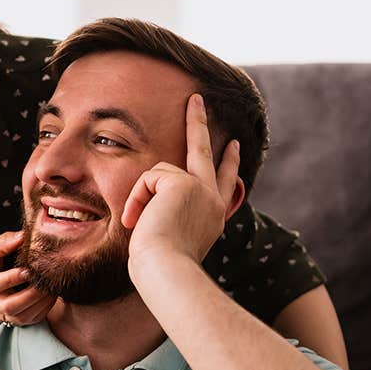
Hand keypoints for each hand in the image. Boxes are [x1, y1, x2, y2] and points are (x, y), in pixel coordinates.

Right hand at [0, 231, 56, 325]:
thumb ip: (2, 244)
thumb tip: (23, 237)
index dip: (12, 278)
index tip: (30, 269)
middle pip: (9, 306)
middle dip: (31, 294)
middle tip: (45, 281)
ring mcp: (0, 315)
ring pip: (22, 317)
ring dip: (40, 302)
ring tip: (52, 287)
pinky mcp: (12, 321)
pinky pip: (31, 320)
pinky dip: (44, 308)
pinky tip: (51, 295)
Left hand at [121, 94, 244, 270]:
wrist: (167, 271)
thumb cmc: (161, 267)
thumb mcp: (171, 241)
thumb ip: (170, 219)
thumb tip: (153, 206)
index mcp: (212, 216)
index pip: (224, 183)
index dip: (229, 163)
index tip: (233, 146)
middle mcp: (212, 200)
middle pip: (204, 151)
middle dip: (198, 121)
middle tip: (196, 98)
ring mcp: (201, 189)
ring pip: (159, 173)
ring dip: (141, 197)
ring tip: (138, 223)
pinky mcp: (183, 183)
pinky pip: (148, 179)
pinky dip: (137, 198)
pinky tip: (138, 219)